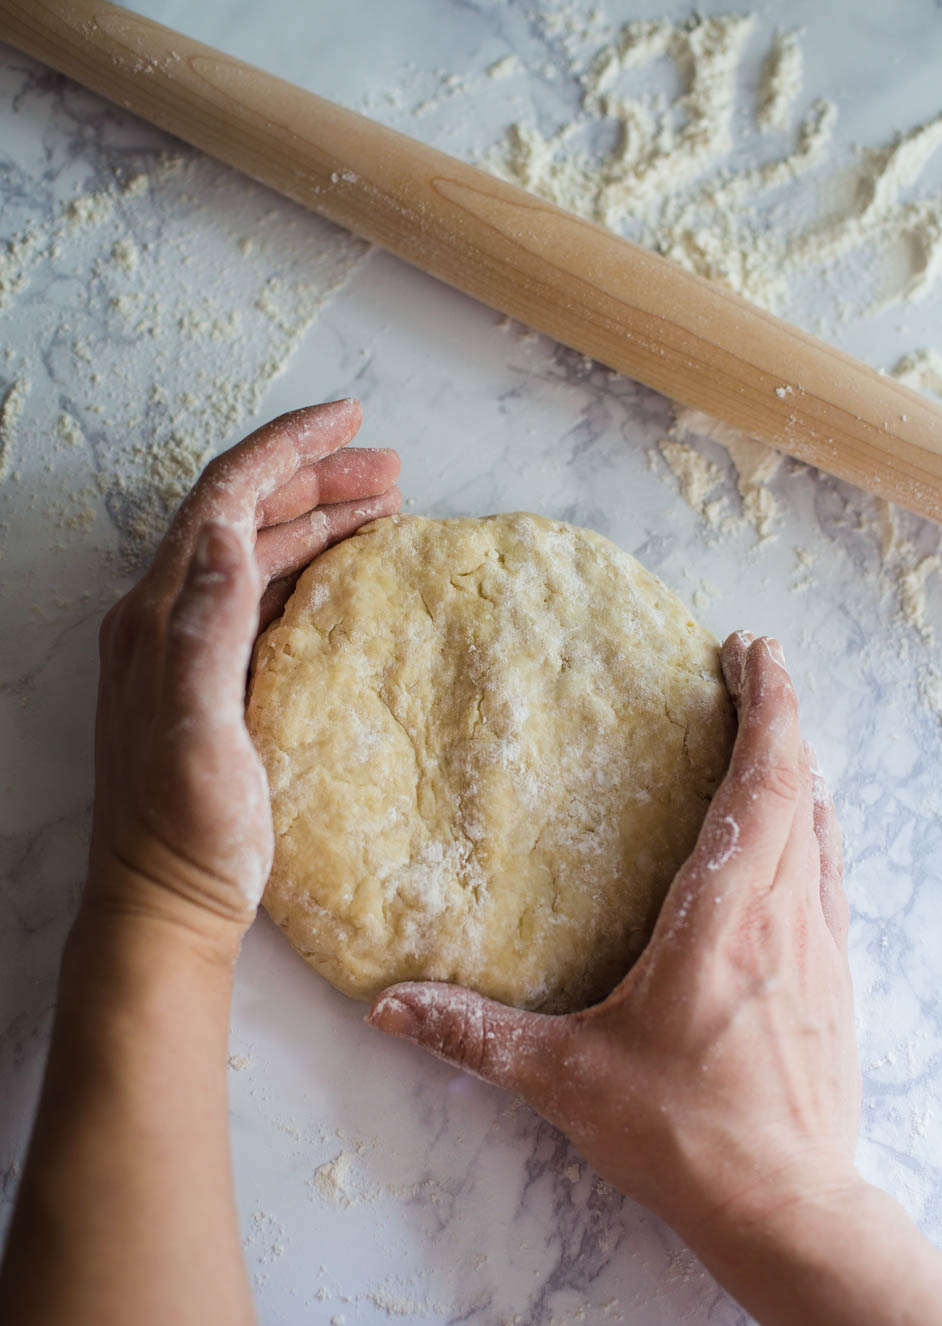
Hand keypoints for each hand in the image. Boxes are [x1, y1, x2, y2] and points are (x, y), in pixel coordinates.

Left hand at [84, 400, 400, 960]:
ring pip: (260, 556)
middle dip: (317, 480)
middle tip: (392, 470)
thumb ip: (205, 629)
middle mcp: (169, 618)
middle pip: (247, 516)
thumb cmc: (185, 830)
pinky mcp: (216, 684)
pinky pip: (266, 603)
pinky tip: (350, 577)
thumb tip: (226, 532)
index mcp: (160, 614)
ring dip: (319, 522)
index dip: (288, 449)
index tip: (353, 417)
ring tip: (387, 508)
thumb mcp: (197, 730)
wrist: (164, 902)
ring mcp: (191, 650)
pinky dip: (313, 573)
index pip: (226, 498)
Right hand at [367, 632, 859, 1262]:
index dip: (766, 707)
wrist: (788, 1212)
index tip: (755, 652)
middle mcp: (784, 918)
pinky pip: (830, 879)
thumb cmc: (686, 1137)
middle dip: (782, 718)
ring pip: (822, 831)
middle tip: (756, 670)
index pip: (760, 784)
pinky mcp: (834, 984)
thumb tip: (391, 1006)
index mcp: (723, 919)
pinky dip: (814, 832)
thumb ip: (477, 1035)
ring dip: (799, 774)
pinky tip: (797, 840)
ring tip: (770, 740)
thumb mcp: (568, 1080)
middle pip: (800, 788)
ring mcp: (820, 950)